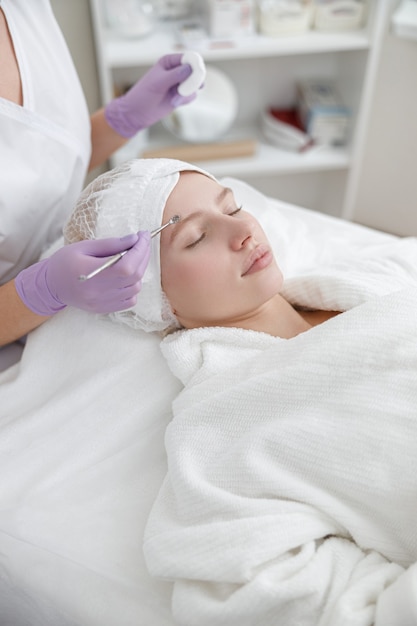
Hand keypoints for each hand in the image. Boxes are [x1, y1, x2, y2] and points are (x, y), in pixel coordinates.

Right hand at [15, 232, 150, 315]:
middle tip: (141, 243)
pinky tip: (125, 276)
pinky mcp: (104, 309)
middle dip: (143, 256)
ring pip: (135, 288)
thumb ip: (110, 244)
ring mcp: (102, 303)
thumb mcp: (83, 246)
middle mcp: (97, 292)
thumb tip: (134, 239)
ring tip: (132, 258)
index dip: (140, 250)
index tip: (143, 235)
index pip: (126, 266)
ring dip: (139, 271)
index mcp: (89, 272)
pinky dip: (133, 286)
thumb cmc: (65, 262)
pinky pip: (130, 300)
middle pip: (134, 276)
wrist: (51, 286)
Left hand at [104, 53, 199, 137]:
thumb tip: (191, 68)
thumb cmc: (144, 94)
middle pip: (194, 71)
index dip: (194, 64)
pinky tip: (175, 103)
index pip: (187, 58)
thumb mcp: (159, 82)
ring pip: (194, 85)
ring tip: (176, 99)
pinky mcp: (180, 95)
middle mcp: (176, 71)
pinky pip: (191, 95)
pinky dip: (186, 99)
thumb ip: (175, 75)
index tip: (197, 73)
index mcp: (169, 62)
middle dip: (193, 81)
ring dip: (188, 92)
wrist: (138, 113)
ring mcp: (179, 83)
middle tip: (190, 88)